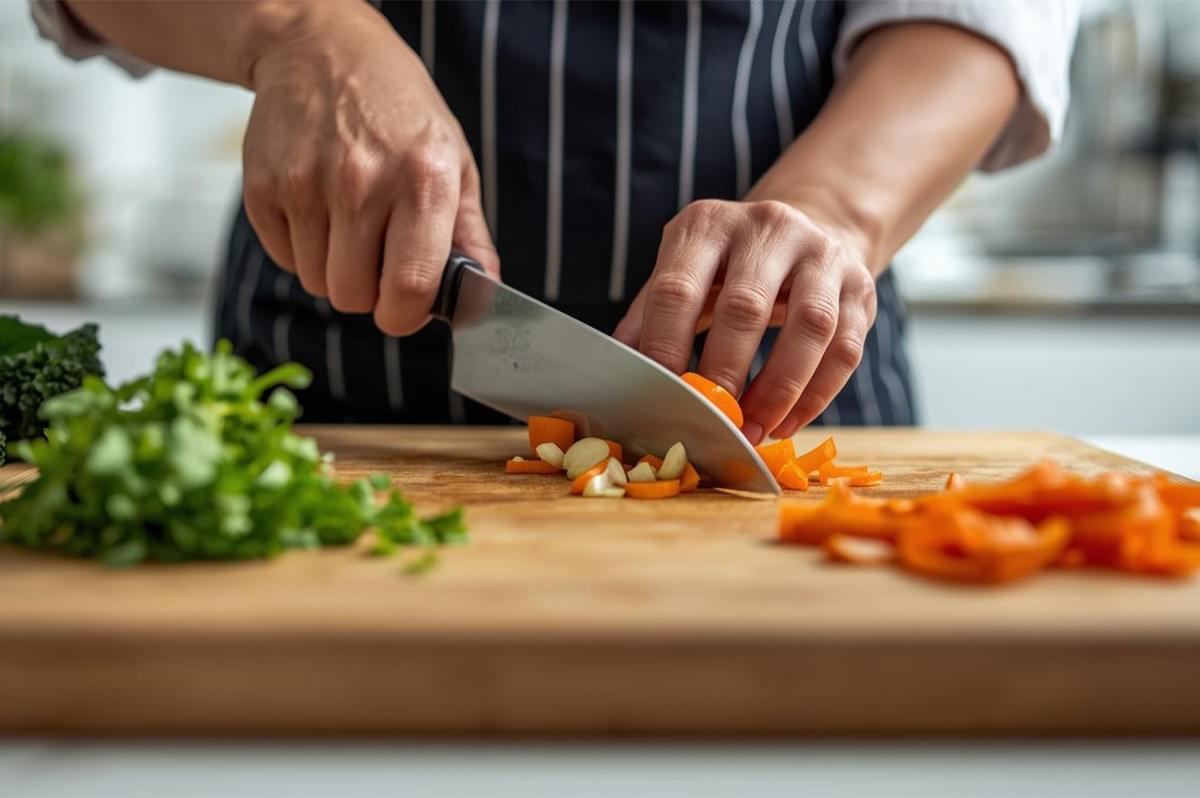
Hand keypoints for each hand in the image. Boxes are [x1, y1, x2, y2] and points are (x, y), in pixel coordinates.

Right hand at [241, 4, 497, 334]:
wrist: (323, 51)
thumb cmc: (399, 112)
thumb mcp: (455, 163)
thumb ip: (470, 236)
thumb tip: (481, 296)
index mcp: (422, 179)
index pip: (410, 287)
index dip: (407, 315)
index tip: (406, 308)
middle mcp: (362, 181)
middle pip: (354, 296)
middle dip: (369, 292)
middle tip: (377, 256)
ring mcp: (306, 183)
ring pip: (317, 283)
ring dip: (335, 270)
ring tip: (349, 224)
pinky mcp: (263, 187)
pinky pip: (285, 260)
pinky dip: (303, 249)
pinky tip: (318, 209)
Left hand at [614, 199, 876, 443]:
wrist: (811, 227)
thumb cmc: (729, 268)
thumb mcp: (683, 273)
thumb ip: (648, 318)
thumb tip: (614, 374)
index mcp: (708, 224)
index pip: (678, 289)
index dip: (666, 348)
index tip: (660, 397)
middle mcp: (768, 227)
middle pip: (747, 307)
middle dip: (725, 373)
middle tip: (711, 423)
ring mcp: (821, 253)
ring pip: (811, 327)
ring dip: (780, 390)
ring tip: (754, 431)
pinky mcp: (860, 286)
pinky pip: (846, 348)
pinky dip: (817, 395)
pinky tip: (788, 424)